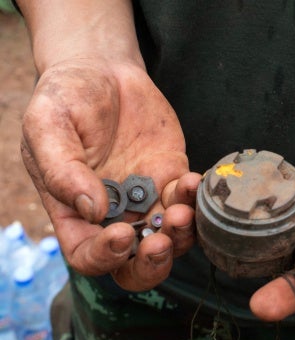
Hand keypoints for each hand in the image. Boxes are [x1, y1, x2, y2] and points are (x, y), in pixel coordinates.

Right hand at [21, 58, 200, 290]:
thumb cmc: (65, 98)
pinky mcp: (172, 177)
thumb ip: (63, 170)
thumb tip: (93, 210)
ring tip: (183, 210)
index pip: (88, 256)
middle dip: (152, 264)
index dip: (104, 256)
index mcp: (73, 213)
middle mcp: (113, 215)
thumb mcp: (48, 127)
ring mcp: (147, 199)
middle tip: (160, 242)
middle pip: (135, 264)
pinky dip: (196, 199)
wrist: (101, 69)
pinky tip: (194, 181)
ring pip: (170, 238)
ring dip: (181, 234)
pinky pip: (190, 201)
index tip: (120, 234)